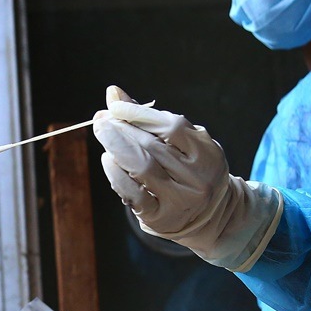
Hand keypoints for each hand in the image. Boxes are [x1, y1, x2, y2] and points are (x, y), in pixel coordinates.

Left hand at [92, 85, 281, 271]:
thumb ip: (148, 118)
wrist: (209, 214)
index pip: (171, 127)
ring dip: (116, 148)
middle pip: (152, 147)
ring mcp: (180, 200)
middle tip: (101, 119)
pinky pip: (132, 194)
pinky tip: (108, 160)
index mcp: (207, 152)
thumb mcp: (180, 141)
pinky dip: (115, 174)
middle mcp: (197, 177)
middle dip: (121, 129)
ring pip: (142, 168)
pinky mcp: (161, 217)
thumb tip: (113, 93)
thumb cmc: (188, 168)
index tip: (115, 105)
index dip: (139, 114)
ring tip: (102, 133)